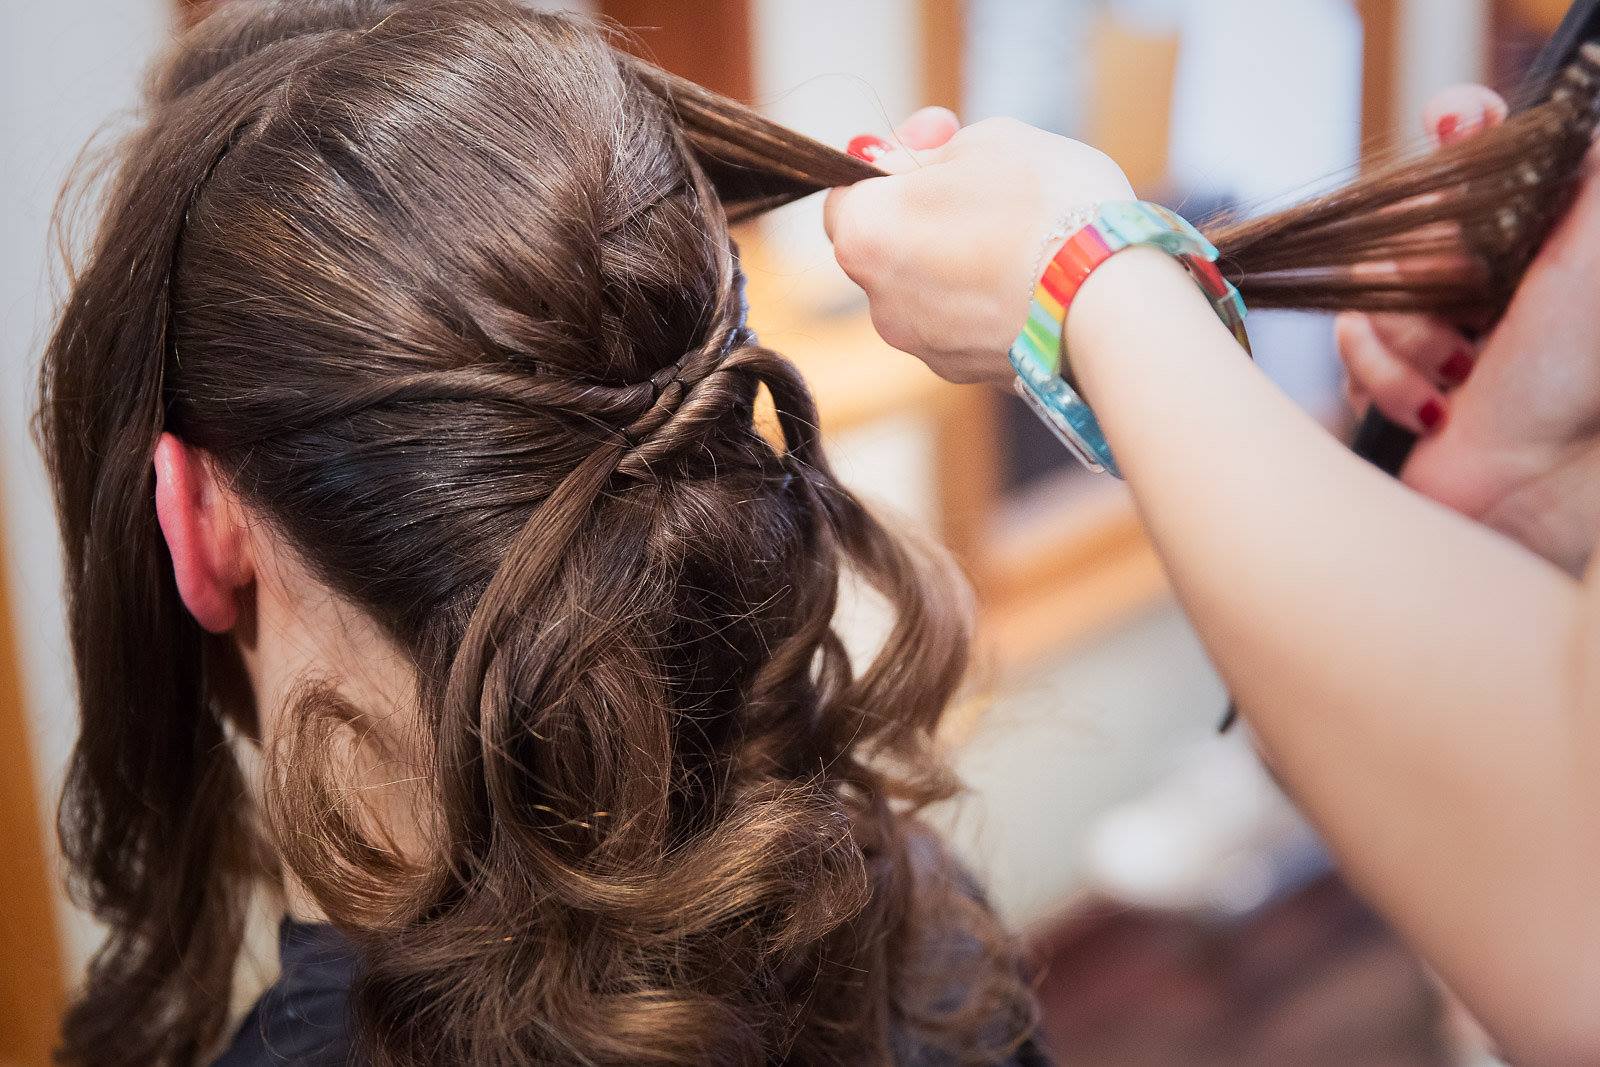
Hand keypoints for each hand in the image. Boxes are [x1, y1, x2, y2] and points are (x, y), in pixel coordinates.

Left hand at [824, 111, 1133, 383]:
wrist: (1106, 298)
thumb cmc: (1045, 206)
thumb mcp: (986, 141)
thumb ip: (927, 152)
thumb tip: (895, 159)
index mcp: (866, 233)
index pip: (848, 194)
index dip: (891, 166)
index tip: (936, 147)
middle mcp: (878, 299)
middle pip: (886, 245)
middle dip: (925, 214)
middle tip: (985, 186)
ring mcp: (920, 343)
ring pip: (925, 288)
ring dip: (957, 260)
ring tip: (1021, 238)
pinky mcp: (961, 372)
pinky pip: (960, 324)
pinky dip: (983, 302)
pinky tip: (1031, 282)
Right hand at [1338, 86, 1599, 572]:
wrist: (1527, 488)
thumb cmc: (1569, 379)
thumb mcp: (1590, 259)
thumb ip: (1582, 180)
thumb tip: (1554, 120)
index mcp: (1525, 241)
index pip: (1482, 151)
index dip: (1461, 124)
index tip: (1452, 120)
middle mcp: (1474, 276)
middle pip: (1409, 220)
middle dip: (1434, 272)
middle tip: (1478, 317)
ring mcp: (1425, 325)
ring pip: (1369, 286)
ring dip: (1412, 339)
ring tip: (1459, 379)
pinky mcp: (1382, 373)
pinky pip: (1347, 343)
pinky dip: (1385, 378)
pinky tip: (1434, 408)